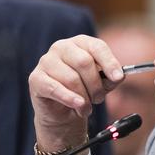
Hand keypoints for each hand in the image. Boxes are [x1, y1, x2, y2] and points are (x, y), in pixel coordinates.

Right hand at [28, 35, 123, 154]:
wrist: (61, 111)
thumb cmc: (83, 91)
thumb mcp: (102, 84)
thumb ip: (110, 78)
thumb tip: (118, 76)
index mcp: (81, 43)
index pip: (97, 47)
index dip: (109, 63)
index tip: (118, 77)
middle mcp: (62, 47)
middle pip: (84, 62)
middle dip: (95, 85)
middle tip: (98, 99)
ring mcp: (46, 61)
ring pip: (71, 78)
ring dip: (84, 98)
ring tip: (86, 107)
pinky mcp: (36, 78)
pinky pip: (55, 88)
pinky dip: (70, 99)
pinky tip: (78, 105)